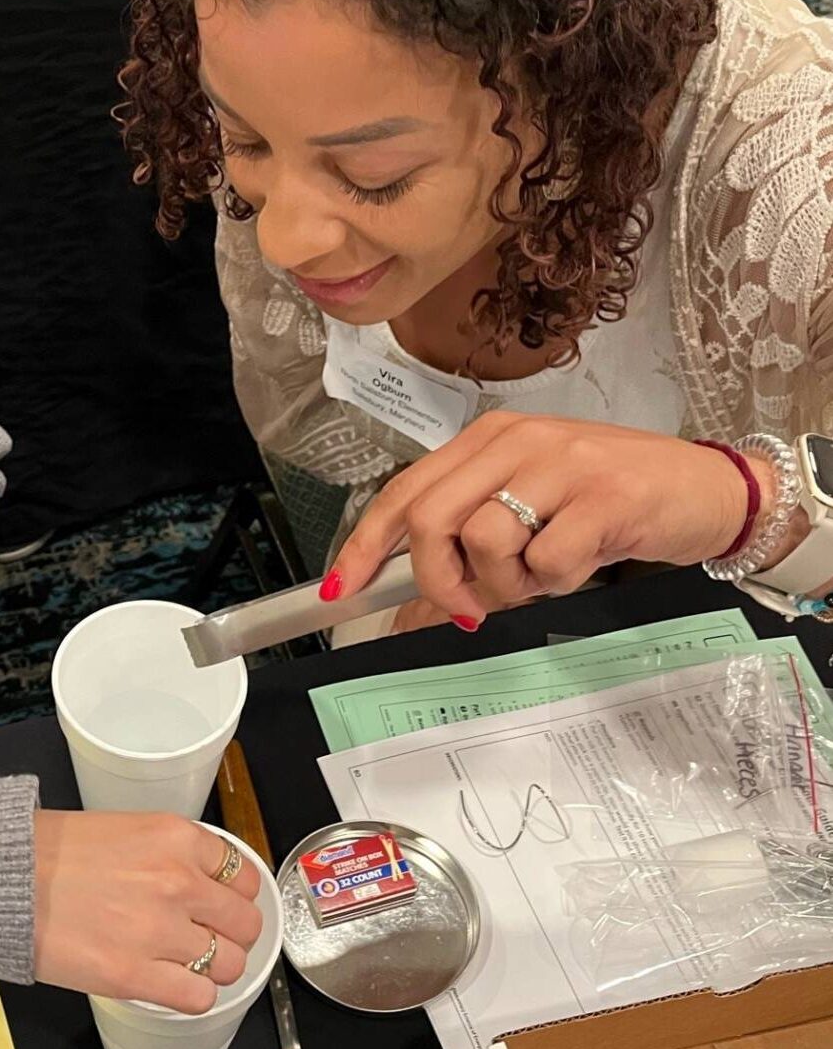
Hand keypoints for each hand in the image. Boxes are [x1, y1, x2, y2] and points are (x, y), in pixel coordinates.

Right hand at [33, 811, 262, 1013]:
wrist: (6, 878)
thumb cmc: (54, 851)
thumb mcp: (127, 829)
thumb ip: (171, 854)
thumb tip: (200, 881)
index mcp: (177, 837)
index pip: (242, 874)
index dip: (233, 895)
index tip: (222, 905)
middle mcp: (178, 881)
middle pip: (245, 922)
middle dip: (231, 934)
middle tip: (209, 938)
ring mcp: (159, 931)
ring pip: (228, 964)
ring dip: (213, 967)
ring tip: (186, 963)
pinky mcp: (134, 975)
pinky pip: (198, 998)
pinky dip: (191, 996)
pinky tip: (169, 983)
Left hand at [327, 412, 750, 627]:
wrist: (708, 488)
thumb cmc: (610, 500)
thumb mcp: (531, 506)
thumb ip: (470, 540)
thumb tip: (411, 605)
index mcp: (489, 440)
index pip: (405, 491)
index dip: (366, 543)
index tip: (340, 589)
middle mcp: (517, 441)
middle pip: (432, 517)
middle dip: (437, 579)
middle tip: (468, 608)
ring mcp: (562, 464)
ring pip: (485, 540)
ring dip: (506, 584)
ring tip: (542, 574)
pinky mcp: (606, 497)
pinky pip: (547, 561)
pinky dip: (556, 583)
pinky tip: (582, 565)